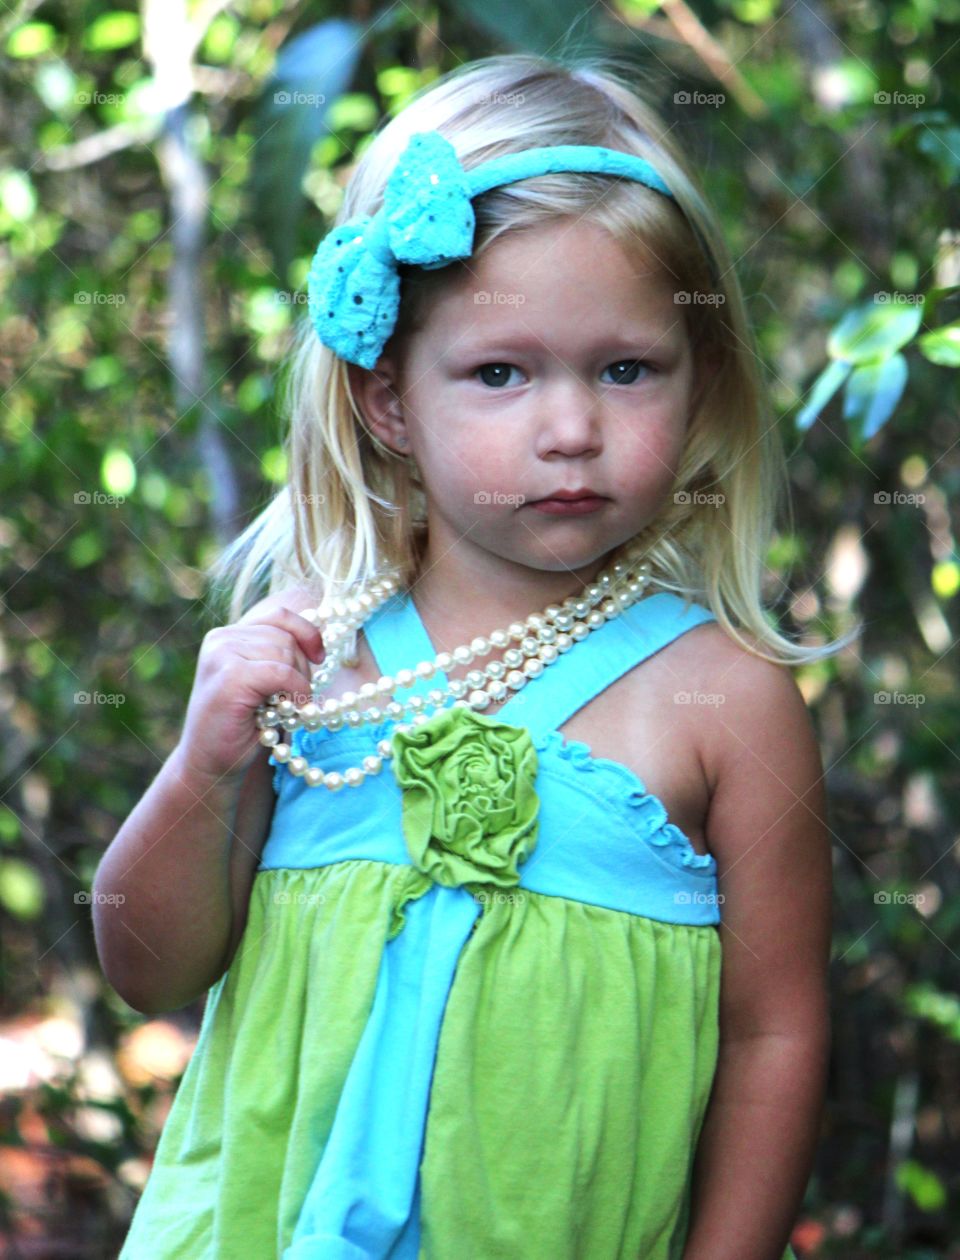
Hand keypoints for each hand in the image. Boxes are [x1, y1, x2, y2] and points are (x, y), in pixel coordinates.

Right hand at [173, 587, 325, 784]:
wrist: (210, 763)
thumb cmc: (242, 726)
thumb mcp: (262, 682)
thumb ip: (278, 657)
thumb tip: (319, 644)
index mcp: (228, 635)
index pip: (278, 615)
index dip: (306, 632)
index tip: (320, 657)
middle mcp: (221, 638)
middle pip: (286, 637)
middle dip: (302, 669)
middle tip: (292, 701)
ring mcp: (222, 655)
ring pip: (286, 653)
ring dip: (298, 683)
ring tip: (283, 708)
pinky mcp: (230, 676)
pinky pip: (282, 672)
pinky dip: (295, 691)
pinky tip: (290, 709)